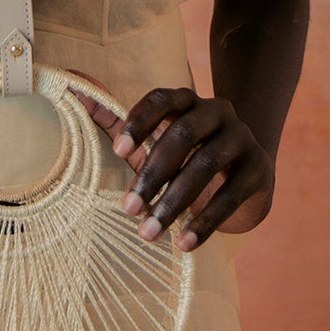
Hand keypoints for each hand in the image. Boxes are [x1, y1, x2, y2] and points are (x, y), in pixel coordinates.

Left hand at [63, 72, 274, 253]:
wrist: (247, 175)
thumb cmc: (186, 156)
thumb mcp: (152, 141)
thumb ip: (113, 119)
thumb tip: (70, 86)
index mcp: (187, 101)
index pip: (163, 99)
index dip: (140, 120)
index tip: (117, 150)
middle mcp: (217, 111)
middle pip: (184, 133)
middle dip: (153, 172)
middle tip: (128, 208)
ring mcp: (242, 138)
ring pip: (207, 164)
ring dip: (175, 201)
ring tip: (149, 233)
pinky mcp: (259, 169)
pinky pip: (232, 194)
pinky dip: (206, 221)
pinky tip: (185, 244)